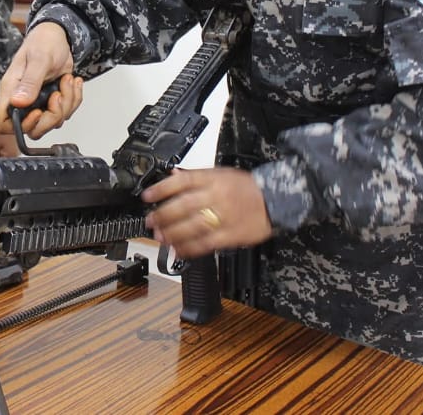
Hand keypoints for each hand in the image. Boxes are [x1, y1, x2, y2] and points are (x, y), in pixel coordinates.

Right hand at [0, 23, 82, 155]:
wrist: (59, 36)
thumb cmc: (43, 42)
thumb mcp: (39, 59)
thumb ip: (30, 81)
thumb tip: (18, 102)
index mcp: (11, 90)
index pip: (4, 123)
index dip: (21, 125)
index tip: (38, 111)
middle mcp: (22, 100)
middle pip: (33, 129)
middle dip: (52, 115)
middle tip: (58, 94)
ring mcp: (37, 102)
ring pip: (52, 122)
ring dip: (67, 104)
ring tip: (67, 81)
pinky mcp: (51, 101)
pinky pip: (64, 112)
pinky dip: (74, 99)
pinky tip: (71, 82)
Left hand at [141, 167, 273, 258]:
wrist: (274, 200)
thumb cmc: (247, 187)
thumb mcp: (221, 173)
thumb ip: (196, 176)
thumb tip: (172, 175)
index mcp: (214, 178)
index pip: (183, 181)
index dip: (162, 188)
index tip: (147, 196)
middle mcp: (217, 196)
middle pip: (184, 205)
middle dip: (163, 215)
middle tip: (150, 221)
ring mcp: (225, 216)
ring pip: (193, 226)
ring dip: (173, 233)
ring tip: (161, 236)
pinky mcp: (231, 235)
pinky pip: (207, 243)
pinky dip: (190, 248)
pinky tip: (179, 250)